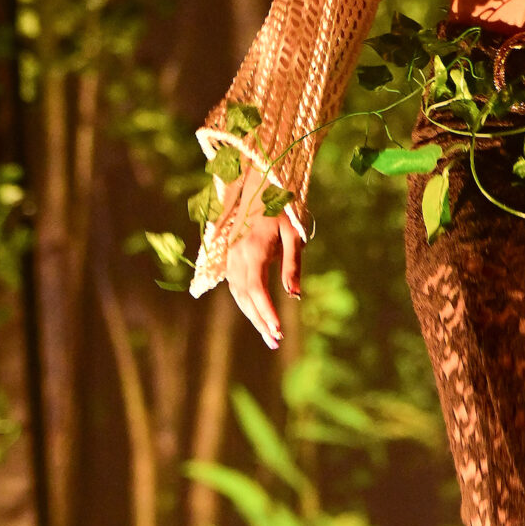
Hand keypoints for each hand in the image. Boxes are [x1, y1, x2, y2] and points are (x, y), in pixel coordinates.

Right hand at [222, 175, 302, 348]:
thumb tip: (295, 296)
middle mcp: (236, 255)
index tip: (278, 331)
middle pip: (245, 297)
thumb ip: (292, 265)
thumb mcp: (293, 234)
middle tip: (275, 342)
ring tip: (269, 335)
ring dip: (252, 315)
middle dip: (260, 321)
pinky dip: (245, 302)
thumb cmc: (281, 206)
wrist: (256, 183)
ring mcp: (229, 256)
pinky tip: (257, 314)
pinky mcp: (229, 255)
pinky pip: (234, 284)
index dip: (266, 312)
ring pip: (237, 293)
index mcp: (253, 249)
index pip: (257, 290)